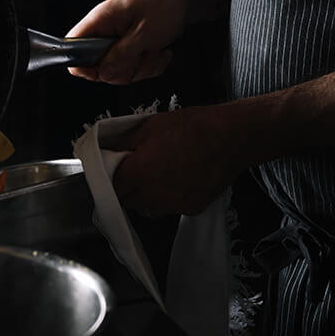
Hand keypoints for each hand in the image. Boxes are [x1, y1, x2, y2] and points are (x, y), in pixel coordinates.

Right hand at [66, 0, 184, 83]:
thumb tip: (103, 73)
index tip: (103, 71)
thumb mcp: (143, 33)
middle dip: (125, 68)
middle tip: (141, 54)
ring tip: (154, 48)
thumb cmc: (163, 7)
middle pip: (99, 67)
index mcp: (100, 20)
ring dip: (142, 66)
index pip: (73, 46)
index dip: (82, 65)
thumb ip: (122, 55)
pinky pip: (135, 70)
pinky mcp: (130, 49)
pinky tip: (160, 50)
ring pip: (120, 71)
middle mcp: (105, 31)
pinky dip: (151, 65)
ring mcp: (117, 41)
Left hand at [112, 105, 249, 216]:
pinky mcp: (191, 209)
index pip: (109, 189)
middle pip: (127, 201)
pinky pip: (172, 208)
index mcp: (136, 174)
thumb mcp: (149, 126)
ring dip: (147, 196)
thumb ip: (123, 142)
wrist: (229, 137)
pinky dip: (171, 197)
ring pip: (149, 208)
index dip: (109, 180)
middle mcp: (151, 196)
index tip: (114, 171)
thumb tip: (105, 149)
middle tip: (137, 170)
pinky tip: (181, 178)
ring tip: (160, 174)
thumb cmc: (191, 127)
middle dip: (127, 188)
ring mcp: (172, 206)